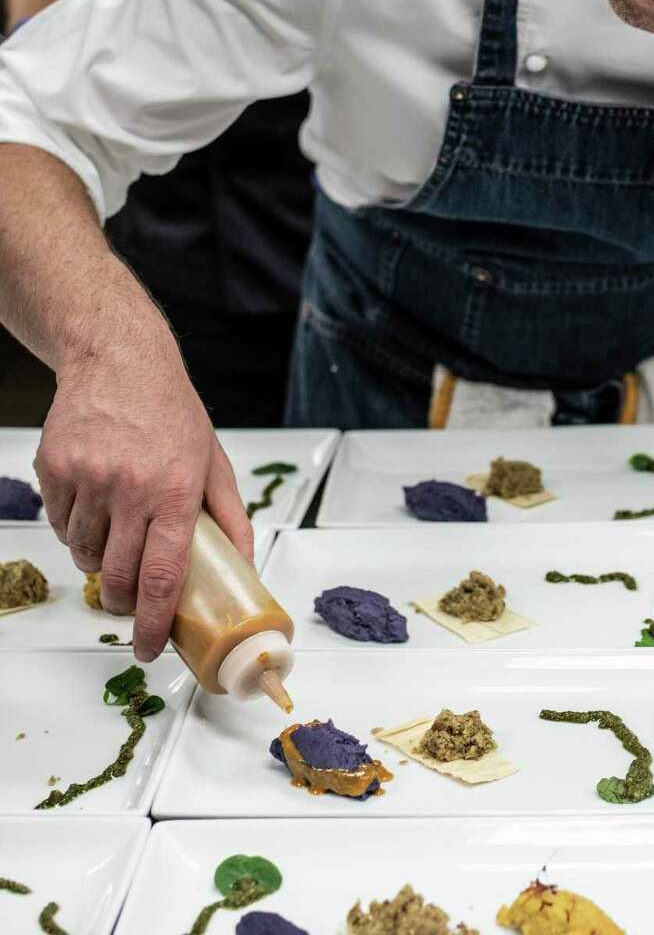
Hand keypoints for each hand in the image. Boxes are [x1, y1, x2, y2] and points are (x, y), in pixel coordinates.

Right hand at [34, 338, 252, 662]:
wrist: (119, 360)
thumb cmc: (170, 410)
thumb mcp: (212, 460)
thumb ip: (229, 518)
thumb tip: (242, 568)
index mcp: (175, 489)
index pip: (164, 574)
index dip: (155, 621)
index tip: (150, 648)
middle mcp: (130, 487)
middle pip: (117, 577)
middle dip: (122, 603)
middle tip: (130, 603)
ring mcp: (88, 478)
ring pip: (84, 555)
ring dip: (98, 564)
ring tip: (116, 539)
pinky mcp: (55, 469)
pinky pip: (60, 526)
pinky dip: (75, 532)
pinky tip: (94, 510)